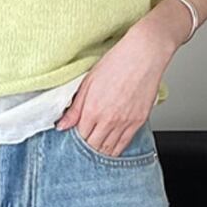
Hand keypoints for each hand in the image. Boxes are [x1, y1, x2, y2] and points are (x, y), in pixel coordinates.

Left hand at [54, 17, 177, 155]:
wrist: (145, 55)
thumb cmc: (118, 63)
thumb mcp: (88, 82)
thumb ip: (75, 108)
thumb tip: (62, 125)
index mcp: (93, 110)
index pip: (80, 137)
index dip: (76, 139)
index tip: (76, 136)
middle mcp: (109, 120)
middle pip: (94, 146)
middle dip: (87, 147)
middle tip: (86, 142)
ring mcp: (125, 122)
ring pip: (109, 149)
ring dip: (101, 150)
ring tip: (97, 147)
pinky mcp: (138, 121)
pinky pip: (125, 144)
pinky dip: (116, 149)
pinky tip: (111, 147)